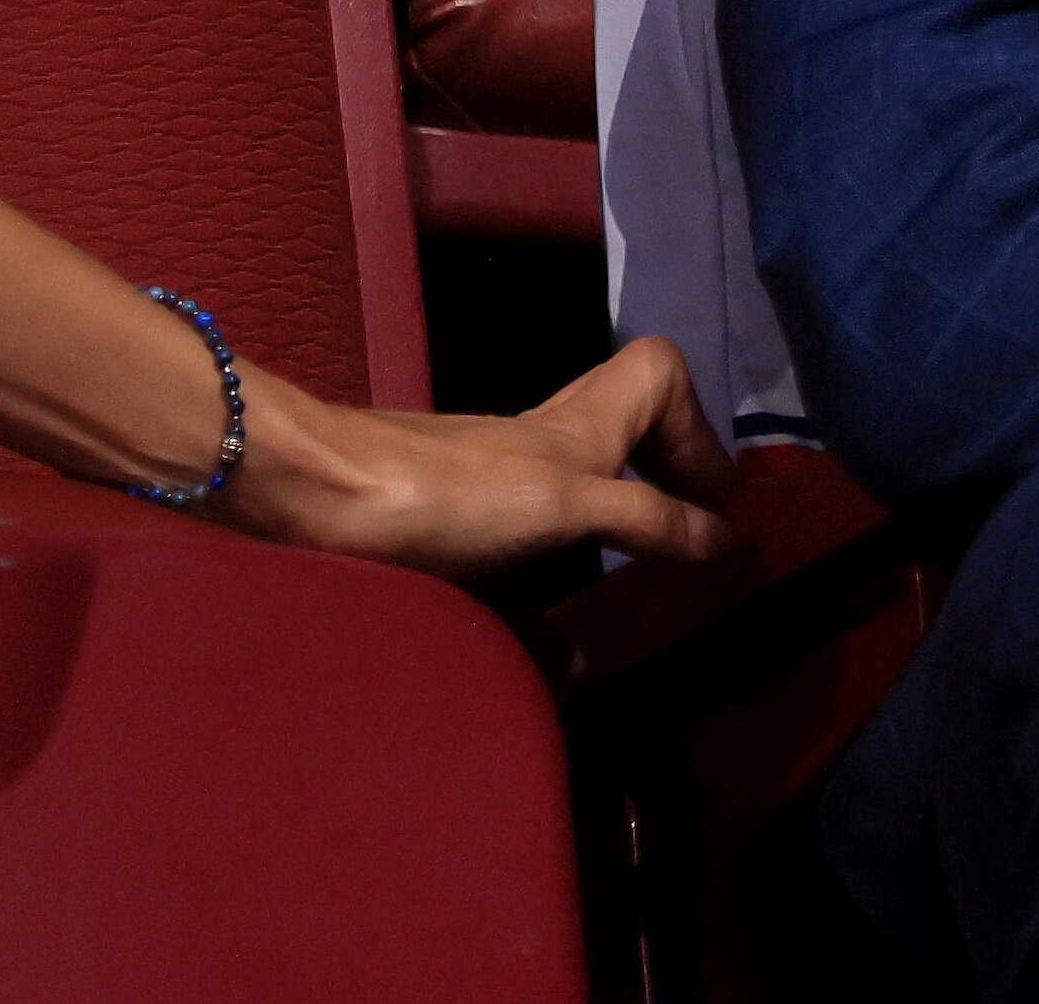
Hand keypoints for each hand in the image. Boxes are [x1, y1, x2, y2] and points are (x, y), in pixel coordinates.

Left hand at [216, 333, 738, 572]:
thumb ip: (645, 519)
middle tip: (691, 535)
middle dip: (663, 475)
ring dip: (612, 534)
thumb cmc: (445, 493)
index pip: (656, 377)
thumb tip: (725, 541)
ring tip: (639, 597)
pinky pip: (523, 562)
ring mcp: (494, 493)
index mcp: (579, 427)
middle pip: (622, 431)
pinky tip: (554, 661)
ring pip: (575, 495)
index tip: (719, 499)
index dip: (695, 426)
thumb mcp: (563, 502)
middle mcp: (543, 448)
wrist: (313, 503)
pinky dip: (549, 603)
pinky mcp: (451, 538)